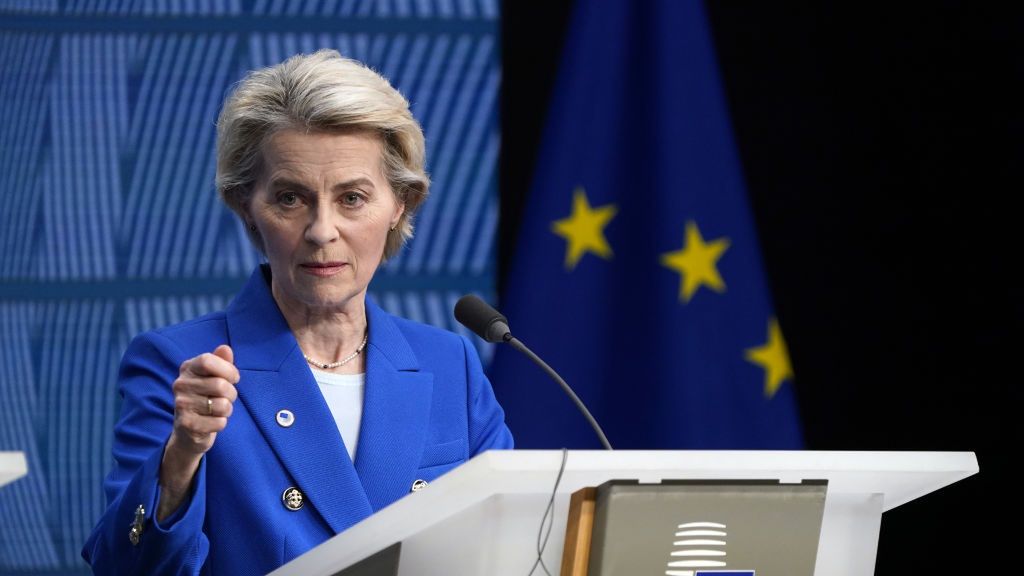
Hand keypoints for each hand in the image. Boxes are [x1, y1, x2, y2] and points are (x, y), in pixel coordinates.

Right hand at [158, 345, 239, 520]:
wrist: (189, 432)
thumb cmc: (206, 398)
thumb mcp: (213, 377)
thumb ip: (220, 362)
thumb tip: (225, 348)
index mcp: (187, 368)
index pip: (208, 360)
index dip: (227, 369)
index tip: (233, 378)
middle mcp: (180, 384)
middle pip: (220, 385)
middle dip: (232, 394)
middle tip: (225, 398)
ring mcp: (181, 405)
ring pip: (222, 405)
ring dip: (227, 410)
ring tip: (217, 411)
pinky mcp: (187, 424)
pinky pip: (220, 422)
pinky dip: (221, 423)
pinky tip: (211, 423)